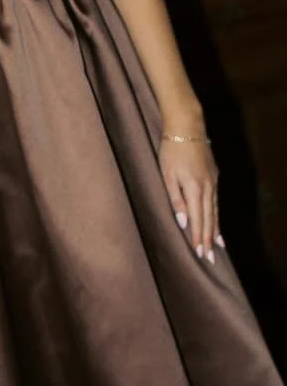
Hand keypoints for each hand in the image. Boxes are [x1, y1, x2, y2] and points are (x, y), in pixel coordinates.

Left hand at [159, 135, 220, 263]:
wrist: (187, 126)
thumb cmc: (171, 151)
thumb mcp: (167, 176)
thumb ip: (175, 200)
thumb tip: (183, 222)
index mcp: (195, 189)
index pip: (198, 219)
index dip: (199, 238)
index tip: (200, 254)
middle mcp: (208, 187)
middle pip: (209, 219)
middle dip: (209, 240)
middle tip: (211, 258)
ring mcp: (213, 181)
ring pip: (215, 211)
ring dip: (215, 230)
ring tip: (218, 246)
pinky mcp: (214, 176)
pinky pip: (216, 201)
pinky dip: (216, 215)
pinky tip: (216, 222)